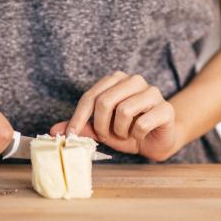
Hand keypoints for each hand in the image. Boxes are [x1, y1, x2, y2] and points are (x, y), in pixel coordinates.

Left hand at [50, 71, 179, 161]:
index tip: (70, 134)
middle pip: (105, 101)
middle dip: (101, 126)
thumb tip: (54, 130)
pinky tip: (141, 135)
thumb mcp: (100, 130)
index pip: (91, 96)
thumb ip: (80, 127)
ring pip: (124, 111)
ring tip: (125, 134)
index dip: (78, 117)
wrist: (156, 141)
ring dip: (120, 131)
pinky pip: (142, 123)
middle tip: (107, 136)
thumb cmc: (128, 131)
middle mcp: (134, 81)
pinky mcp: (166, 108)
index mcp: (116, 80)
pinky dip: (137, 135)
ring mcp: (152, 92)